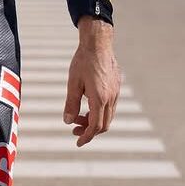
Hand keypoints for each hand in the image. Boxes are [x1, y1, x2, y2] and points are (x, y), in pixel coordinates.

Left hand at [63, 16, 120, 146]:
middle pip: (104, 124)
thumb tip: (67, 121)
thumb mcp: (73, 83)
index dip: (86, 137)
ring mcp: (115, 92)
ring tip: (79, 116)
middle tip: (74, 129)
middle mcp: (111, 97)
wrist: (98, 43)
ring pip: (108, 115)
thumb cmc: (83, 61)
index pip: (95, 126)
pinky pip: (110, 106)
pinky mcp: (116, 86)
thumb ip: (71, 103)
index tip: (78, 142)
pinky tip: (88, 104)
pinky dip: (100, 111)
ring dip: (94, 120)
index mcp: (100, 98)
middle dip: (89, 131)